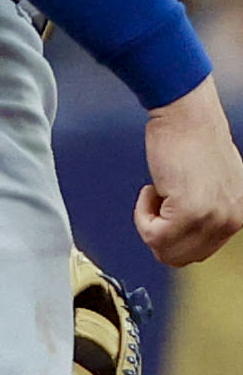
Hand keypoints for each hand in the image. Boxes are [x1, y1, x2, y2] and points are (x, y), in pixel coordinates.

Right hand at [138, 79, 242, 267]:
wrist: (187, 116)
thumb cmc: (192, 140)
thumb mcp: (214, 186)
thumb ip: (208, 212)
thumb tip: (185, 234)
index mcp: (239, 214)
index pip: (198, 253)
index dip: (172, 237)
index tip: (168, 210)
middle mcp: (232, 219)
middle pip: (179, 258)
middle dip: (159, 235)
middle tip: (159, 204)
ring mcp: (213, 217)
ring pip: (164, 251)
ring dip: (150, 224)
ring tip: (159, 194)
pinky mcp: (189, 212)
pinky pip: (151, 235)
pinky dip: (141, 215)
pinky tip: (153, 189)